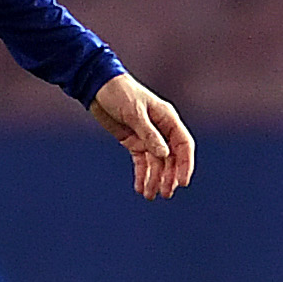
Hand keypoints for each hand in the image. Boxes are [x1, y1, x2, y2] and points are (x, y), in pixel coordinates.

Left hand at [88, 74, 195, 200]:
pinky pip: (141, 162)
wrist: (97, 87)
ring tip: (149, 195)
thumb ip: (149, 134)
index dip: (185, 164)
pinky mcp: (133, 141)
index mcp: (167, 119)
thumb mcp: (134, 113)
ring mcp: (147, 137)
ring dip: (154, 179)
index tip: (182, 182)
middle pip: (171, 158)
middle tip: (165, 194)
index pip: (183, 145)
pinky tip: (139, 187)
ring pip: (156, 163)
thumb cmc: (119, 93)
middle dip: (169, 176)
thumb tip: (164, 155)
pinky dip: (141, 174)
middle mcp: (160, 130)